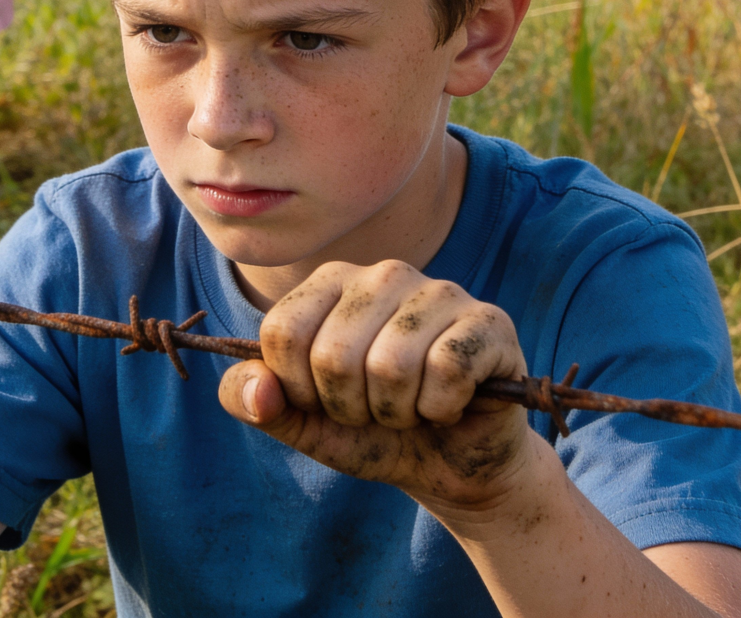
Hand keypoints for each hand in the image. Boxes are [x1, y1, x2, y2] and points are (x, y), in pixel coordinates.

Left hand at [218, 260, 531, 513]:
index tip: (326, 401)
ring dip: (397, 412)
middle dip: (350, 408)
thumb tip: (259, 389)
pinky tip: (451, 403)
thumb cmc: (371, 432)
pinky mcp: (487, 320)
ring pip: (391, 364)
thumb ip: (252, 400)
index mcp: (331, 282)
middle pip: (333, 354)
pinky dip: (440, 409)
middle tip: (377, 409)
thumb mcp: (300, 423)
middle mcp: (383, 274)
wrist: (449, 466)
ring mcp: (439, 291)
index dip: (300, 390)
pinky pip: (446, 370)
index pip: (282, 333)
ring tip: (413, 407)